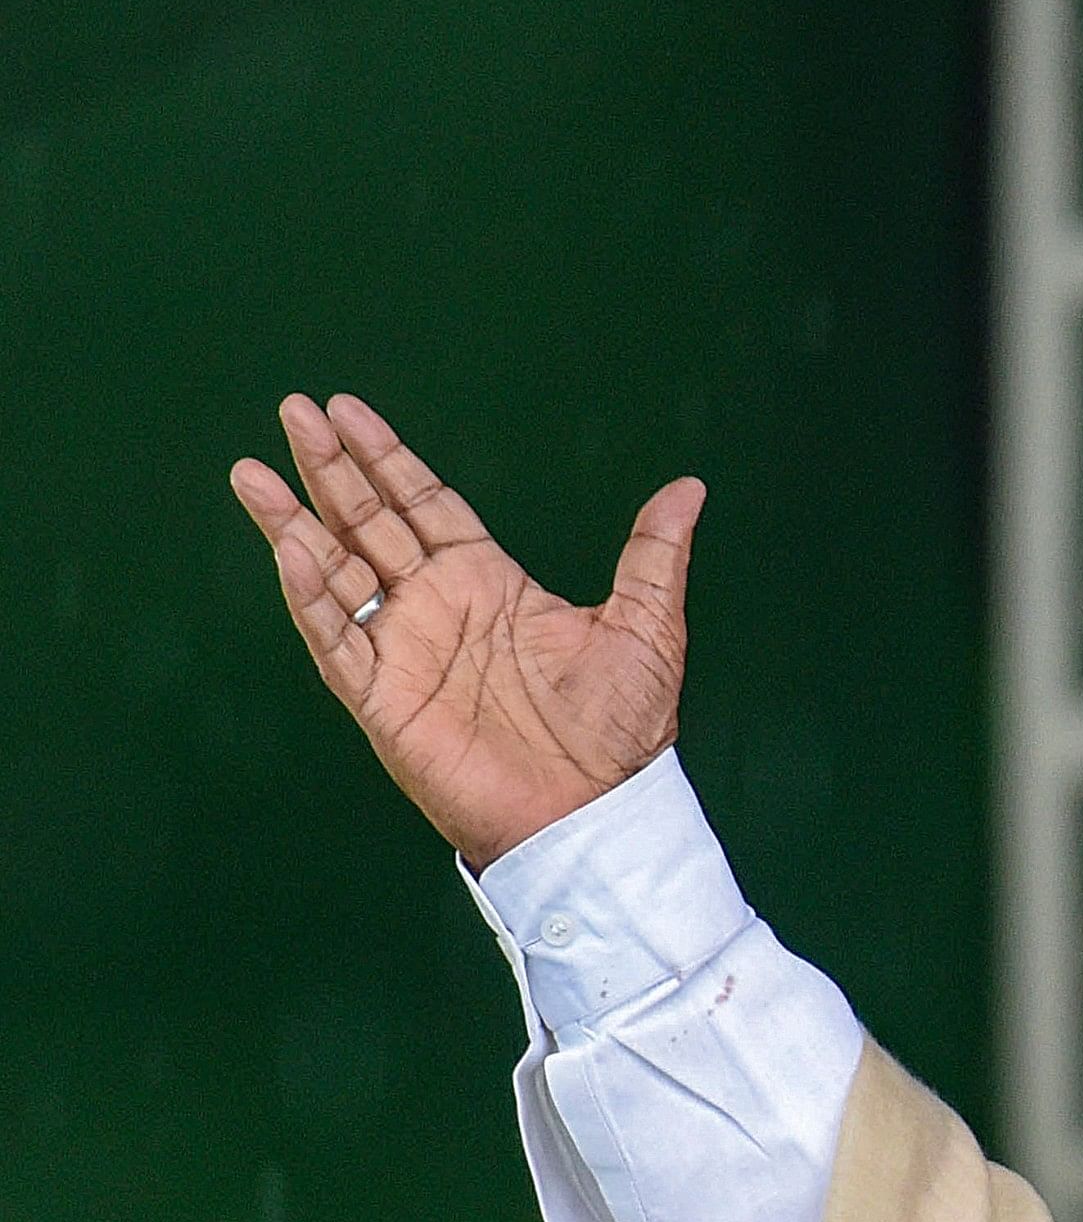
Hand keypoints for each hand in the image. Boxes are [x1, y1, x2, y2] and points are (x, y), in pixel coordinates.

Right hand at [230, 393, 704, 865]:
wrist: (595, 811)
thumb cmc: (621, 732)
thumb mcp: (647, 628)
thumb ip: (654, 555)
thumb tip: (689, 489)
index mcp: (490, 583)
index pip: (424, 503)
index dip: (386, 458)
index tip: (347, 411)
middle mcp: (438, 607)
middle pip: (369, 522)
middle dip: (332, 468)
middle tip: (295, 410)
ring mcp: (404, 648)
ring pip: (335, 571)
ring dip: (295, 522)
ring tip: (254, 472)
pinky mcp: (381, 695)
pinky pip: (334, 636)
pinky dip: (309, 592)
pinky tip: (292, 547)